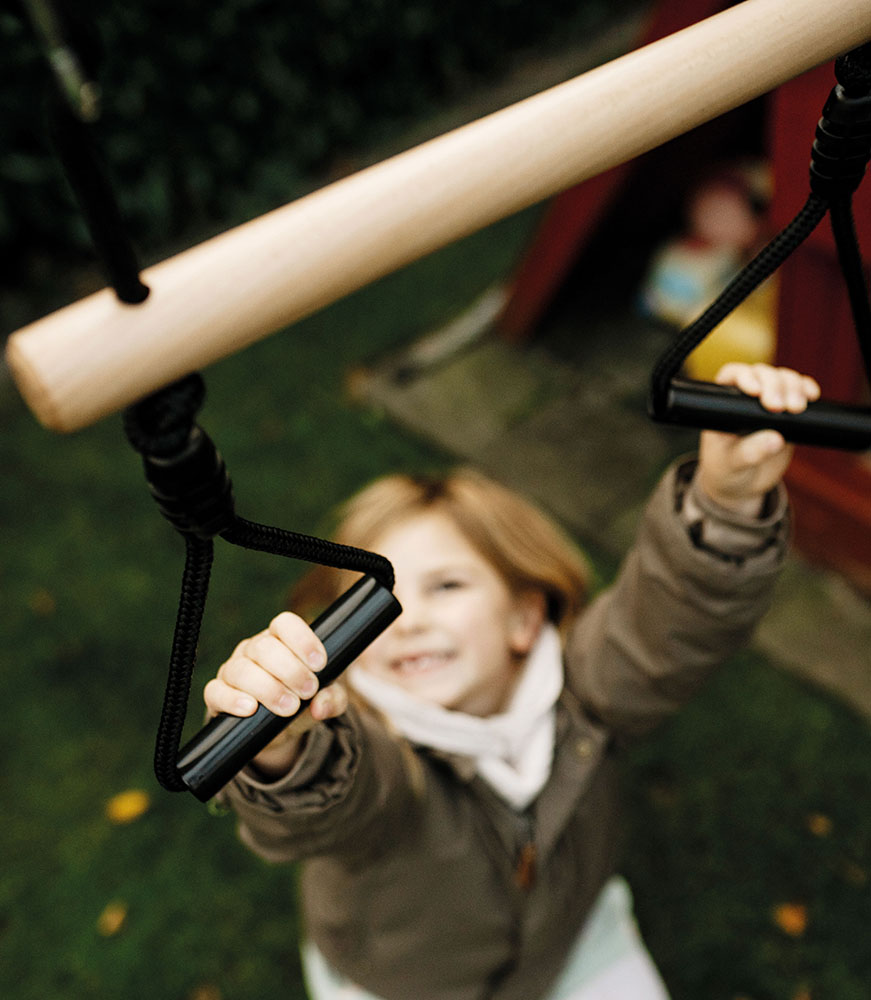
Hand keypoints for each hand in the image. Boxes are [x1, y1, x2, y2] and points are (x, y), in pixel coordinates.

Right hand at [203, 612, 348, 774]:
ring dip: (268, 688)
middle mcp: (254, 649)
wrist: (280, 728)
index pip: (285, 623)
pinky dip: (232, 700)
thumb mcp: (326, 698)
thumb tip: (320, 707)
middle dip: (290, 670)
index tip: (319, 664)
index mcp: (281, 640)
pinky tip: (250, 709)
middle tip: (308, 690)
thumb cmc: (304, 700)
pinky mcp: (217, 694)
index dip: (302, 640)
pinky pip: (216, 692)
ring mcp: (233, 669)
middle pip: (265, 647)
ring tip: (289, 707)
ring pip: (242, 670)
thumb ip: (332, 698)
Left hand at [697, 363, 820, 515]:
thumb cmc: (727, 471)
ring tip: (797, 408)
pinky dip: (807, 388)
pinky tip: (812, 396)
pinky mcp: (788, 412)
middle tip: (780, 407)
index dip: (745, 377)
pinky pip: (800, 390)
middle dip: (774, 385)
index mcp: (723, 404)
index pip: (732, 376)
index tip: (756, 393)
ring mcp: (768, 402)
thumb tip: (776, 439)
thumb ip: (750, 453)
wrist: (743, 485)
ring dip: (793, 387)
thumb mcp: (732, 465)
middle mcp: (745, 397)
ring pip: (783, 378)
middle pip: (762, 374)